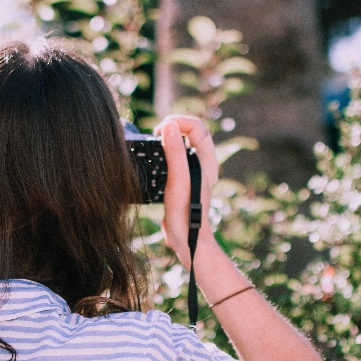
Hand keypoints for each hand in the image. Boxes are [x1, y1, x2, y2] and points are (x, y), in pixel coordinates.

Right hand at [155, 116, 218, 266]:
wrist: (185, 238)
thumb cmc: (185, 211)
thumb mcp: (178, 178)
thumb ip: (175, 151)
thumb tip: (169, 125)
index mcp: (206, 159)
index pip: (196, 126)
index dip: (178, 122)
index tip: (161, 131)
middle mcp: (201, 163)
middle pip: (189, 131)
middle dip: (172, 127)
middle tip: (156, 135)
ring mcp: (192, 171)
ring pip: (181, 143)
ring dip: (167, 138)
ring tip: (154, 144)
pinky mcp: (181, 179)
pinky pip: (173, 157)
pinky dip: (163, 152)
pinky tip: (154, 161)